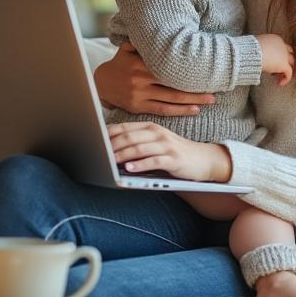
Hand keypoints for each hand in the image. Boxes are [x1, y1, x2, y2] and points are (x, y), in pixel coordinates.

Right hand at [94, 43, 215, 115]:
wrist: (100, 84)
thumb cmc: (120, 64)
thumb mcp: (127, 49)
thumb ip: (141, 41)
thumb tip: (158, 27)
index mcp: (140, 62)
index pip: (169, 65)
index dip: (188, 69)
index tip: (206, 69)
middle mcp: (140, 78)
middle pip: (174, 84)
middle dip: (196, 88)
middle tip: (216, 88)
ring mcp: (140, 94)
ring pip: (171, 99)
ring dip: (192, 101)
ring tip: (210, 100)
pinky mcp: (138, 107)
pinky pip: (162, 110)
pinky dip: (179, 110)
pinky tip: (194, 110)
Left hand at [108, 121, 231, 182]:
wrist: (203, 160)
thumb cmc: (174, 153)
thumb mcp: (155, 143)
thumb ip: (136, 143)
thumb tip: (109, 149)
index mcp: (150, 127)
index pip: (124, 128)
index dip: (107, 134)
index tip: (92, 140)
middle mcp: (157, 133)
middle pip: (129, 137)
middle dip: (111, 145)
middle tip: (97, 152)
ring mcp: (166, 145)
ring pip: (139, 148)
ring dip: (122, 155)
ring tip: (109, 160)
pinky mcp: (174, 159)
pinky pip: (154, 161)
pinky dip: (140, 165)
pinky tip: (129, 169)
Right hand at [257, 33, 293, 85]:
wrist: (252, 52)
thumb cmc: (250, 48)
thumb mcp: (256, 44)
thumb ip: (260, 48)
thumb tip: (255, 54)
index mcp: (276, 39)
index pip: (281, 46)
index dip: (278, 54)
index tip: (271, 60)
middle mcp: (282, 46)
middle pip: (288, 53)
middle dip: (284, 60)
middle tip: (276, 67)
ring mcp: (284, 55)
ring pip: (290, 63)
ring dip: (285, 69)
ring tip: (277, 75)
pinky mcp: (284, 65)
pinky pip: (288, 73)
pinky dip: (285, 79)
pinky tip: (279, 83)